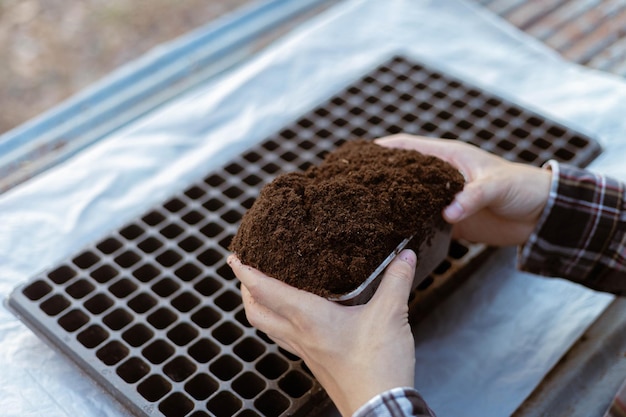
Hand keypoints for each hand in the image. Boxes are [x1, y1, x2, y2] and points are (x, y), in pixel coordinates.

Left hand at [228, 250, 417, 416]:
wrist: (379, 407)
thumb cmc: (378, 365)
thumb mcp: (390, 315)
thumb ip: (396, 281)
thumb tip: (404, 256)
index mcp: (309, 318)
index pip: (266, 291)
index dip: (246, 273)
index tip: (234, 258)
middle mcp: (300, 335)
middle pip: (256, 313)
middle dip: (245, 291)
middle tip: (245, 271)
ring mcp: (305, 351)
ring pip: (267, 328)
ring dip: (259, 308)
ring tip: (262, 291)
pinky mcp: (314, 362)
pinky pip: (285, 339)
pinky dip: (279, 323)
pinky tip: (295, 318)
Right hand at [375, 134, 551, 245]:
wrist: (541, 216)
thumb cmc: (522, 188)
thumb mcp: (496, 186)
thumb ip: (471, 197)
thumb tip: (447, 214)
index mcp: (448, 157)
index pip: (408, 147)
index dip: (383, 149)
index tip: (358, 155)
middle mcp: (440, 177)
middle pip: (403, 175)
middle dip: (379, 178)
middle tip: (353, 186)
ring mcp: (443, 199)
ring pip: (409, 200)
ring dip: (392, 205)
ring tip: (364, 212)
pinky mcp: (450, 221)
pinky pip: (424, 223)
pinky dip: (409, 227)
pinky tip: (392, 234)